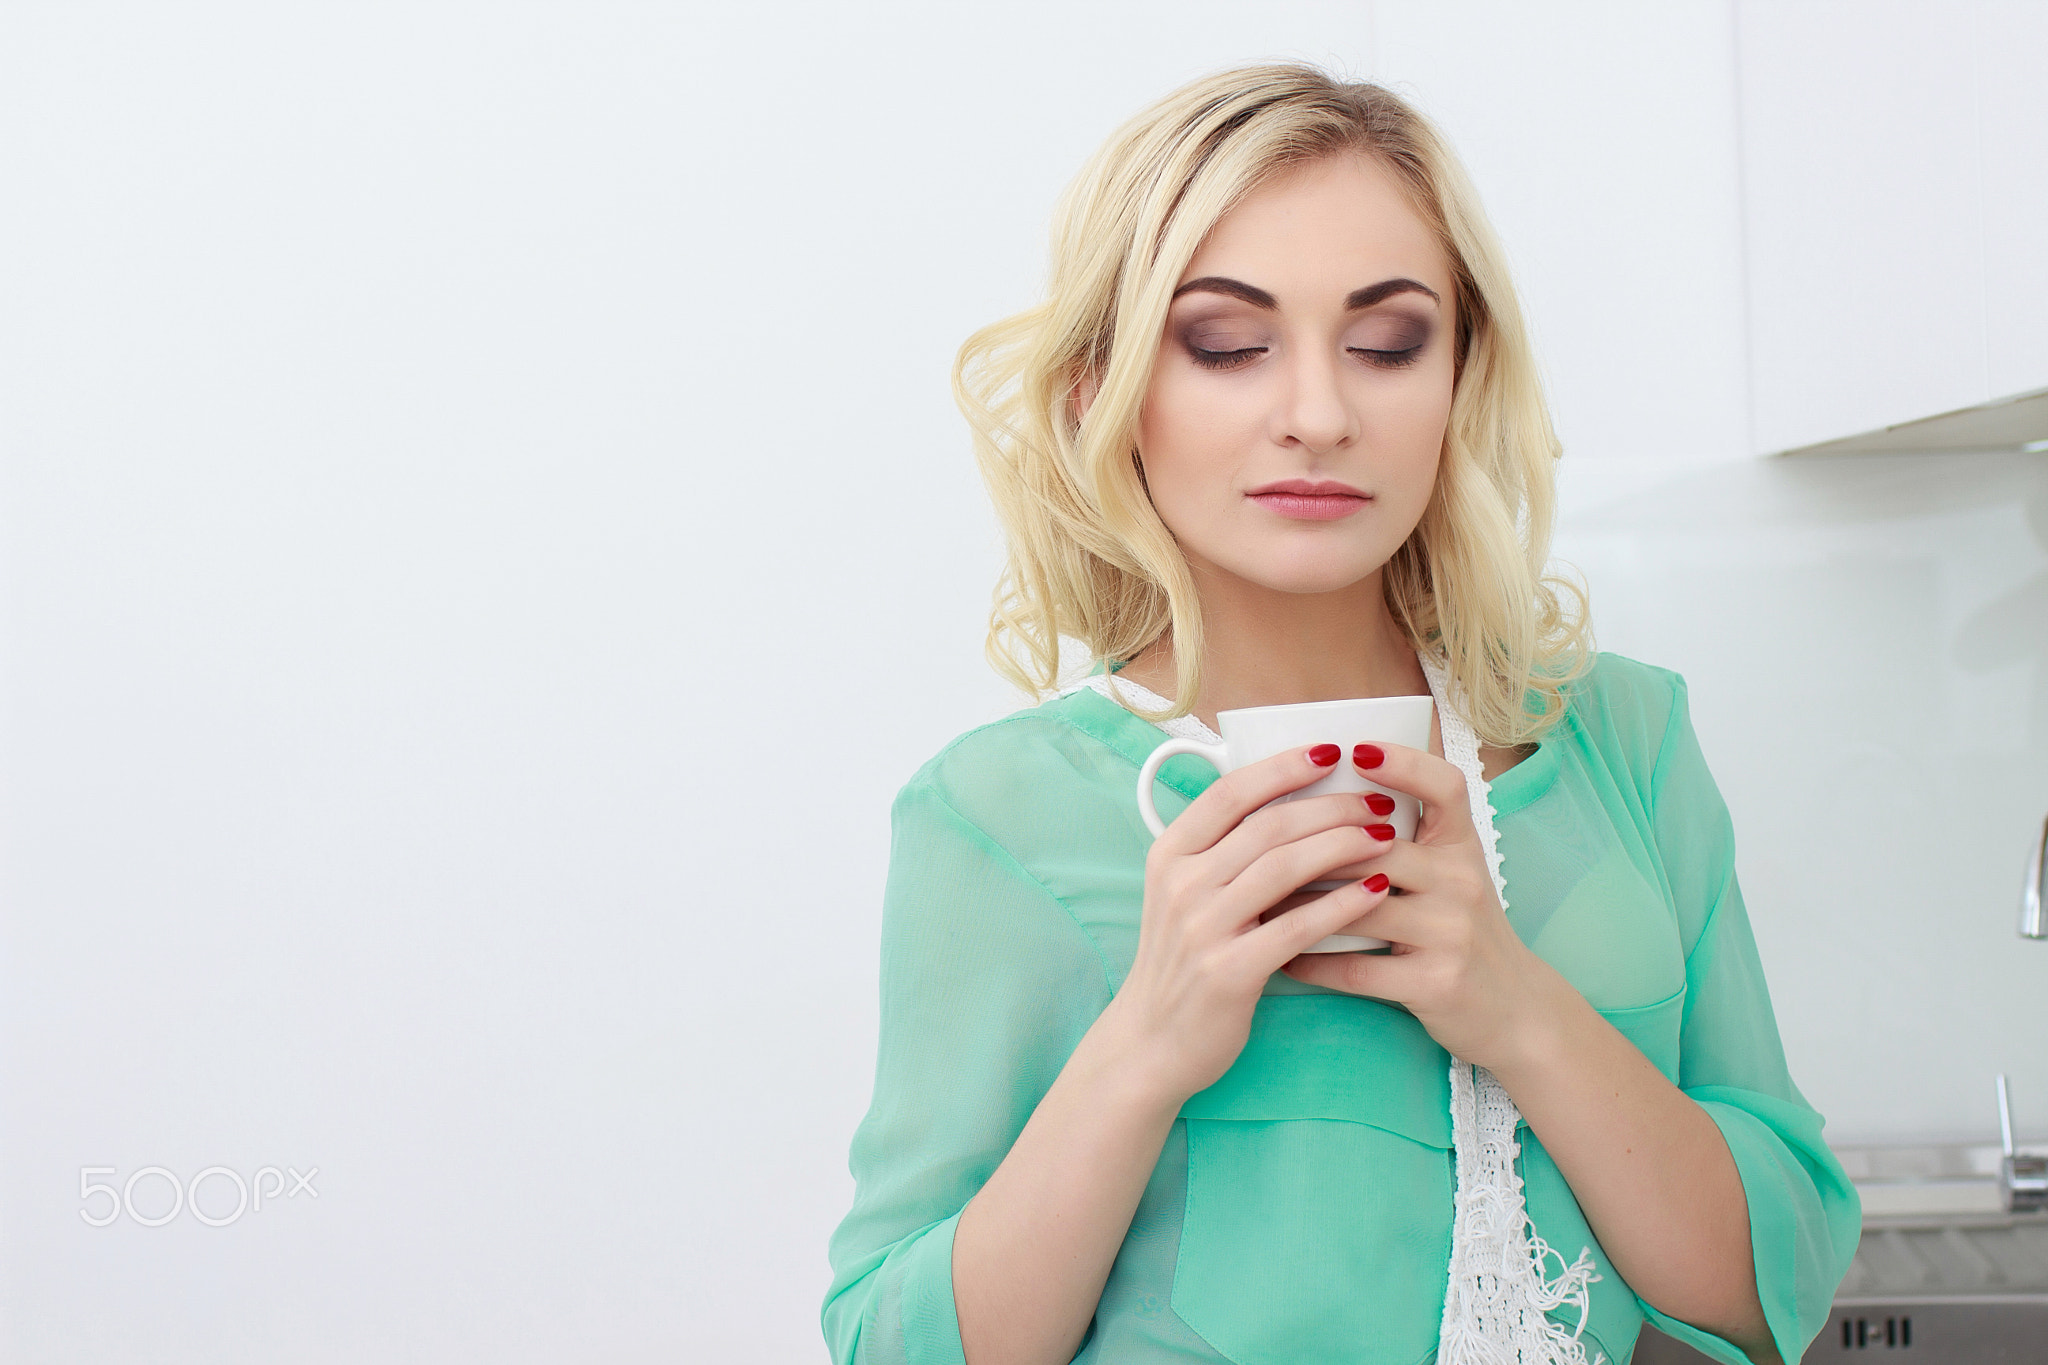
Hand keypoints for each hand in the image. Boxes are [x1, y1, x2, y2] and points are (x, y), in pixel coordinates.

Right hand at [1104, 742, 1403, 1104]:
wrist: (1152, 1041)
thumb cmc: (1182, 962)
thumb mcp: (1182, 895)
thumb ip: (1222, 852)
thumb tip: (1289, 805)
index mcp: (1169, 854)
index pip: (1230, 793)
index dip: (1283, 767)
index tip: (1331, 753)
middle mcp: (1180, 883)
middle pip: (1268, 825)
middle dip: (1332, 806)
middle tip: (1378, 801)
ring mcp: (1202, 927)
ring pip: (1285, 867)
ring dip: (1344, 845)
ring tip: (1387, 836)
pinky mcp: (1229, 971)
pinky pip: (1296, 926)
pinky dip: (1342, 905)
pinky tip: (1375, 891)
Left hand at [1277, 741, 1568, 1071]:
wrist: (1515, 1008)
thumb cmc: (1461, 930)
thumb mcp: (1449, 875)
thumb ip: (1405, 841)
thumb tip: (1322, 803)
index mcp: (1462, 847)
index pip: (1446, 787)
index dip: (1404, 762)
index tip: (1354, 750)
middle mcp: (1463, 881)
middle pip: (1379, 847)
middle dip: (1313, 848)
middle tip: (1255, 846)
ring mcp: (1452, 933)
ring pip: (1359, 908)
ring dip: (1299, 906)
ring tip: (1256, 901)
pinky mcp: (1437, 983)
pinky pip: (1358, 969)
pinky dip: (1314, 963)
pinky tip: (1284, 958)